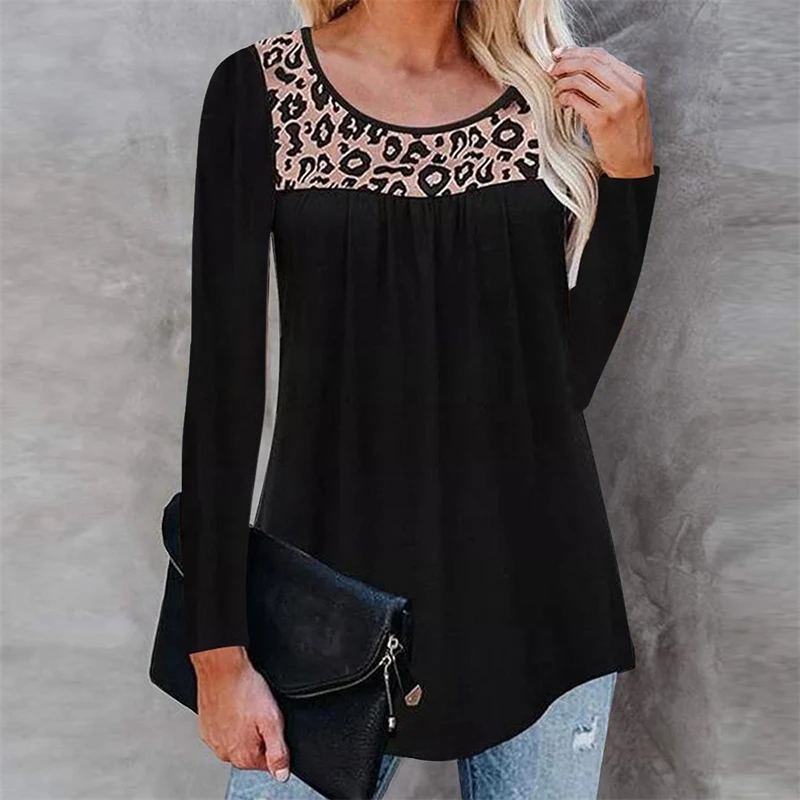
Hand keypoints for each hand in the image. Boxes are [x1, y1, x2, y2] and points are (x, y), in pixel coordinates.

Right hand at [190, 646, 290, 781]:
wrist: (221, 669)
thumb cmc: (245, 690)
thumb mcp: (272, 721)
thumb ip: (279, 752)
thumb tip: (282, 774)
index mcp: (242, 756)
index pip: (267, 763)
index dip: (274, 742)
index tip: (269, 723)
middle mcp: (224, 753)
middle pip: (252, 752)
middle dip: (259, 735)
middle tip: (259, 713)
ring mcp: (213, 741)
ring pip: (238, 740)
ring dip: (245, 728)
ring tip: (246, 706)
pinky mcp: (206, 728)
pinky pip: (224, 730)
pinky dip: (231, 720)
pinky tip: (235, 705)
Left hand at [547, 45, 654, 178]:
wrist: (633, 164)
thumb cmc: (627, 135)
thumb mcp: (629, 102)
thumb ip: (612, 84)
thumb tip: (580, 67)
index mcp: (635, 80)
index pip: (601, 55)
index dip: (576, 52)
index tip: (559, 54)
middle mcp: (627, 89)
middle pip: (589, 63)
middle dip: (564, 63)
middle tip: (550, 68)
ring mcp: (615, 105)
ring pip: (580, 80)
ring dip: (562, 83)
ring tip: (556, 91)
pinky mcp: (601, 121)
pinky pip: (575, 100)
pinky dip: (564, 98)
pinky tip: (561, 103)